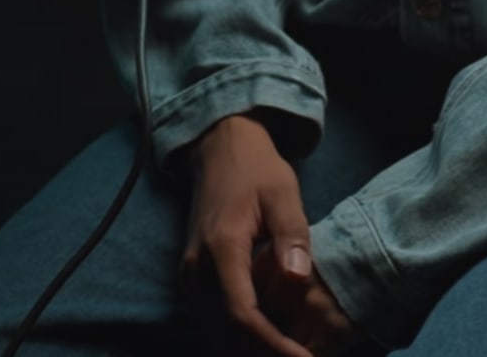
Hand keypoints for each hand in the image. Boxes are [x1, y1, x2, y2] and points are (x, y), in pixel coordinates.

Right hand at [182, 113, 365, 356]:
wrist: (219, 150)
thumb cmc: (256, 170)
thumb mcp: (283, 192)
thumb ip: (291, 234)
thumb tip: (297, 277)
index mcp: (221, 248)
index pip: (242, 314)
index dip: (273, 345)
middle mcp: (196, 268)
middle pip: (225, 333)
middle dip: (263, 354)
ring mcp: (189, 275)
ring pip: (214, 332)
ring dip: (249, 349)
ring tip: (289, 353)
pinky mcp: (191, 279)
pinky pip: (209, 321)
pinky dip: (235, 338)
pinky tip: (267, 341)